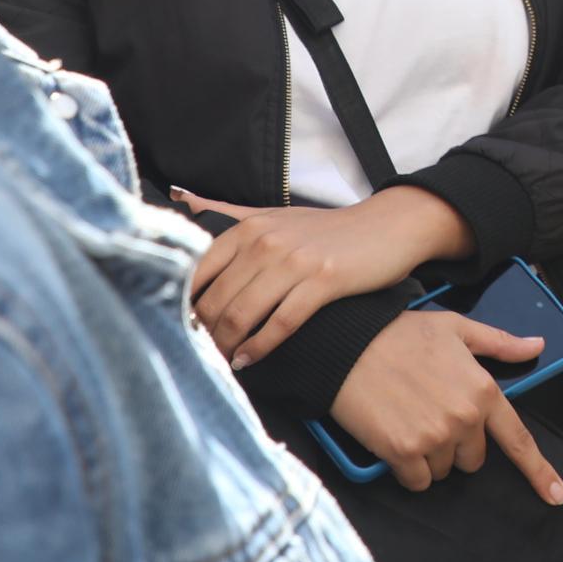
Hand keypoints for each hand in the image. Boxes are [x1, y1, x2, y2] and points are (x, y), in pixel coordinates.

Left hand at [176, 186, 459, 367]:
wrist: (388, 226)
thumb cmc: (328, 229)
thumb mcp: (274, 215)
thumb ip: (227, 213)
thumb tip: (181, 199)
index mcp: (248, 227)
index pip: (197, 271)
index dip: (181, 304)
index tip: (174, 327)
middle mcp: (266, 242)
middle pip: (216, 299)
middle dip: (202, 334)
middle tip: (196, 355)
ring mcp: (295, 261)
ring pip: (243, 313)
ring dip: (226, 345)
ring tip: (220, 362)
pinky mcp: (323, 281)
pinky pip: (281, 322)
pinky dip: (260, 346)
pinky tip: (249, 360)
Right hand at [328, 309, 562, 500]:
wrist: (346, 344)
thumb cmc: (400, 332)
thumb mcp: (456, 328)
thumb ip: (500, 343)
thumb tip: (537, 346)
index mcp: (482, 390)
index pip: (517, 439)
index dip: (539, 471)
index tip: (556, 495)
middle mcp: (464, 418)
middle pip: (473, 459)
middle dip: (457, 445)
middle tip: (430, 414)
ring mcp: (434, 437)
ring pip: (443, 471)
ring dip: (430, 456)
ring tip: (408, 419)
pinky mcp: (403, 452)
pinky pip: (417, 481)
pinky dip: (408, 469)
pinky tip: (394, 440)